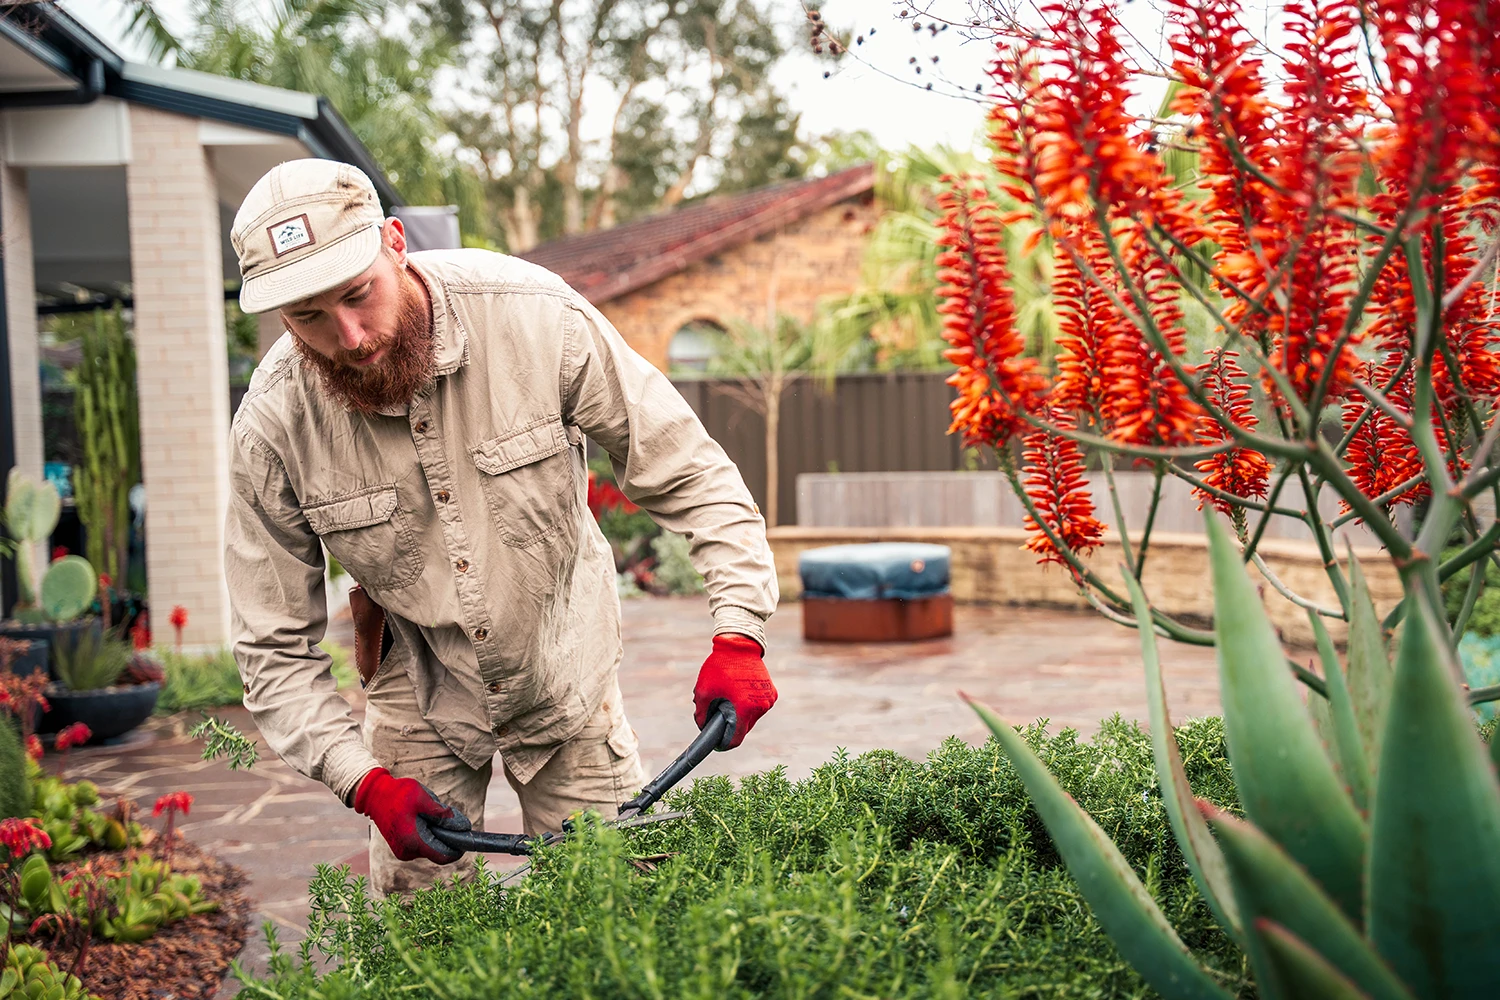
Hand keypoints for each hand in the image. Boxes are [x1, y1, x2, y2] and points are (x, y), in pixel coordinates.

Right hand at [353, 767, 470, 863]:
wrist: (374, 794)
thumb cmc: (398, 794)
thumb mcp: (423, 798)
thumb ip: (442, 813)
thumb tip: (462, 826)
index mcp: (413, 842)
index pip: (443, 856)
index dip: (458, 849)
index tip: (466, 837)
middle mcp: (407, 852)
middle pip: (438, 850)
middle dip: (446, 835)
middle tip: (447, 815)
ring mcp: (402, 851)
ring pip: (430, 846)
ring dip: (436, 833)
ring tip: (429, 813)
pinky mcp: (400, 847)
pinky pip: (421, 844)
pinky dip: (427, 833)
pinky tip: (422, 818)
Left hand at [693, 633, 776, 748]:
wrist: (740, 644)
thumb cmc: (720, 666)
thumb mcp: (703, 691)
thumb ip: (701, 714)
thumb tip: (703, 727)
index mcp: (745, 708)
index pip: (735, 739)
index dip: (723, 743)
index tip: (715, 742)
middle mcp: (761, 707)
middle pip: (743, 728)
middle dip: (730, 724)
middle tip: (718, 712)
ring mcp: (769, 700)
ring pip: (751, 718)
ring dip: (740, 714)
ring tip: (728, 698)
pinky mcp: (772, 692)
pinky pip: (758, 706)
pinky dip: (748, 704)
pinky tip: (738, 692)